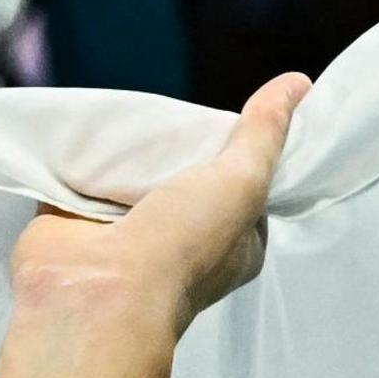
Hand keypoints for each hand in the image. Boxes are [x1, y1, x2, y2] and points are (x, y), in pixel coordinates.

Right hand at [8, 72, 311, 331]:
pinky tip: (88, 130)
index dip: (244, 153)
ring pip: (135, 175)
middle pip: (189, 176)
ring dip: (131, 148)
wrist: (98, 292)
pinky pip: (85, 175)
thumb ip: (264, 134)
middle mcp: (187, 242)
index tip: (238, 118)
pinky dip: (84, 154)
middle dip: (183, 146)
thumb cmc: (182, 249)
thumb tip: (298, 84)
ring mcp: (132, 232)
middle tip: (177, 112)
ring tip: (133, 115)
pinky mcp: (80, 220)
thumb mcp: (242, 182)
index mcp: (235, 245)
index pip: (248, 188)